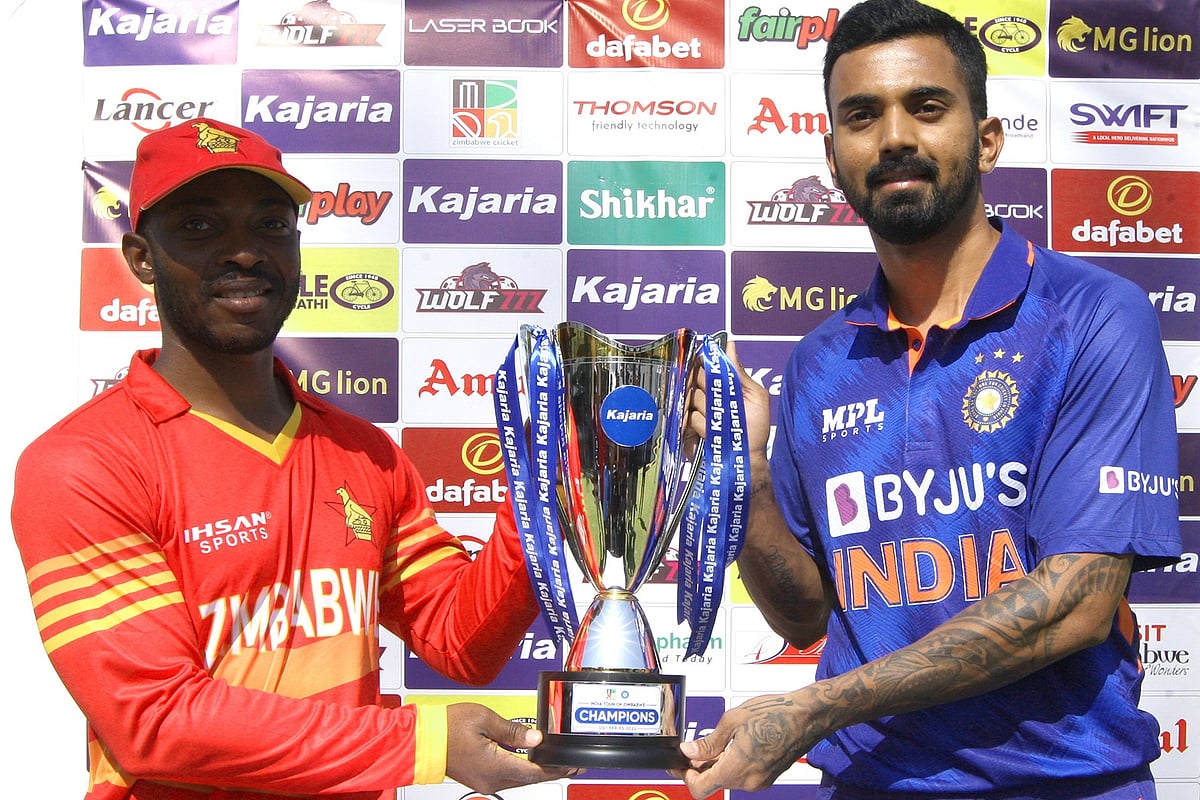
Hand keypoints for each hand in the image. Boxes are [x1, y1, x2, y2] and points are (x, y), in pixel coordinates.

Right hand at [445, 703, 579, 792]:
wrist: (422, 739)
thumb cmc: (447, 726)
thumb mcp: (485, 719)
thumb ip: (513, 731)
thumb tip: (537, 739)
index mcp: (495, 767)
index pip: (535, 772)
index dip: (556, 768)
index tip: (572, 764)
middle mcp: (491, 780)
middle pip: (530, 779)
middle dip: (552, 771)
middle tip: (571, 763)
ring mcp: (484, 782)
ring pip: (519, 779)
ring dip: (537, 771)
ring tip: (555, 761)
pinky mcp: (479, 778)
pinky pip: (507, 777)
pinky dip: (522, 770)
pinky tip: (530, 761)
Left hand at [672, 692, 816, 797]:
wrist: (807, 716)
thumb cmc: (775, 713)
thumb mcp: (732, 721)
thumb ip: (708, 742)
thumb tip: (689, 752)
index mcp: (737, 769)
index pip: (700, 788)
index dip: (685, 776)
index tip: (679, 764)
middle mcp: (749, 782)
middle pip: (714, 783)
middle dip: (700, 768)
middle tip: (691, 749)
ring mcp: (760, 781)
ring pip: (728, 779)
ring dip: (717, 764)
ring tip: (716, 741)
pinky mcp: (768, 776)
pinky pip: (742, 775)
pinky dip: (732, 763)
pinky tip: (732, 745)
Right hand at [686, 340, 772, 461]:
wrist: (746, 459)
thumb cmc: (755, 429)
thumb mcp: (755, 397)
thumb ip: (739, 373)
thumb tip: (730, 346)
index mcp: (719, 386)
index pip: (702, 364)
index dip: (704, 364)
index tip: (709, 370)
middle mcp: (703, 396)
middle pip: (693, 379)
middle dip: (707, 389)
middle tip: (719, 402)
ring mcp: (693, 413)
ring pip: (692, 400)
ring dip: (709, 413)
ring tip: (721, 424)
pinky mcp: (685, 430)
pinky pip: (688, 420)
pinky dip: (701, 427)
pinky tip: (711, 434)